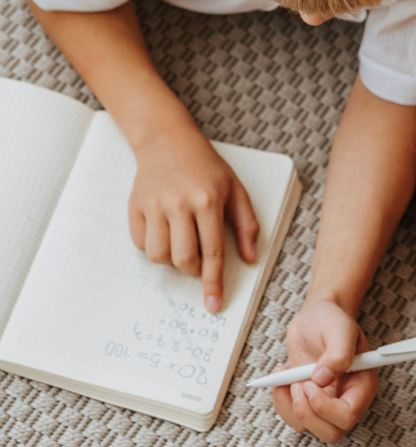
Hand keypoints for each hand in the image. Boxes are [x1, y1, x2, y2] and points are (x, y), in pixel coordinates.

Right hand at [128, 123, 258, 311]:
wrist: (168, 141)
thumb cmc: (207, 167)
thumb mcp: (235, 190)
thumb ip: (246, 225)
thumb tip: (249, 259)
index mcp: (207, 201)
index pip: (213, 252)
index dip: (213, 282)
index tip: (214, 304)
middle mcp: (179, 205)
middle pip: (183, 259)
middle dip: (193, 270)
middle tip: (199, 258)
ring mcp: (154, 206)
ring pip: (158, 256)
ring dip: (171, 259)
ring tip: (182, 240)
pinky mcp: (135, 207)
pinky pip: (141, 244)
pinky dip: (153, 246)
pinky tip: (164, 229)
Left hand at [272, 300, 378, 442]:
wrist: (316, 315)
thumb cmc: (332, 319)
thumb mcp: (340, 328)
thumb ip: (338, 353)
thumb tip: (322, 379)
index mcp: (362, 385)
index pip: (348, 414)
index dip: (326, 408)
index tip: (310, 384)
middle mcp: (347, 398)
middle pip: (330, 431)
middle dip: (307, 413)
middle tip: (297, 385)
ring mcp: (326, 402)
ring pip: (308, 427)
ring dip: (290, 406)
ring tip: (286, 376)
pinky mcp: (307, 401)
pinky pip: (293, 417)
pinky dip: (281, 402)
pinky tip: (280, 377)